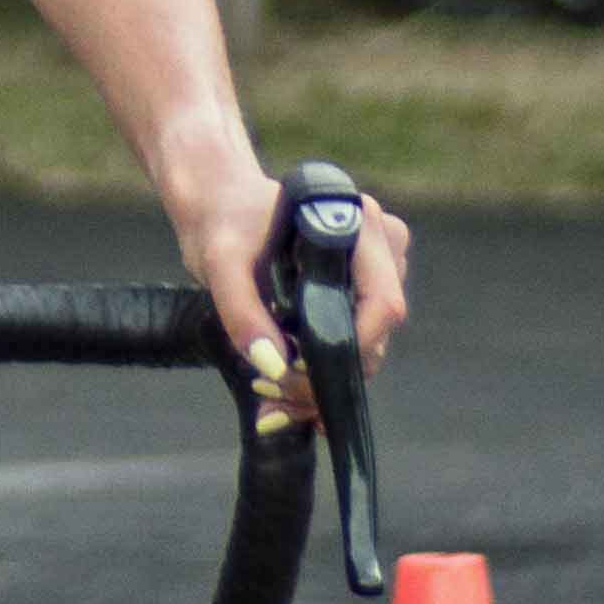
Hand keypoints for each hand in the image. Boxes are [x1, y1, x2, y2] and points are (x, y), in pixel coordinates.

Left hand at [171, 160, 419, 397]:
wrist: (221, 209)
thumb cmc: (225, 224)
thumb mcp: (221, 264)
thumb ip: (243, 312)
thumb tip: (273, 366)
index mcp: (357, 224)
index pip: (383, 302)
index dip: (351, 347)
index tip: (299, 371)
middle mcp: (379, 246)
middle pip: (376, 333)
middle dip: (326, 373)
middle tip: (269, 389)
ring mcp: (376, 271)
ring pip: (367, 346)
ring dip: (321, 381)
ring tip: (268, 393)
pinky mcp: (362, 291)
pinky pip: (355, 343)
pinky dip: (320, 374)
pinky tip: (282, 390)